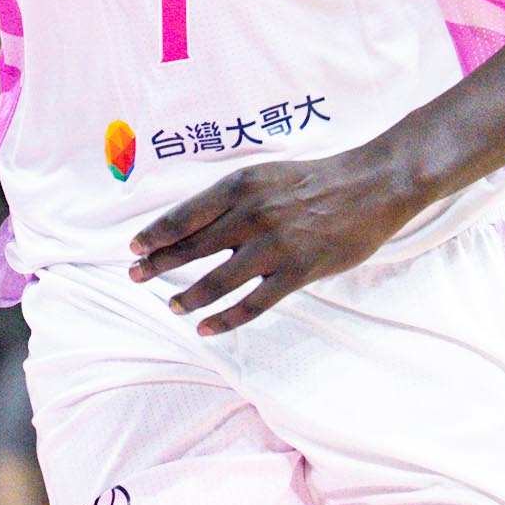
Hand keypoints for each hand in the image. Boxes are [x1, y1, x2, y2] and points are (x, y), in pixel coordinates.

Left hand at [132, 146, 424, 332]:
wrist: (370, 186)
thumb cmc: (315, 180)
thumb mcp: (265, 176)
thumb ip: (231, 200)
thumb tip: (194, 224)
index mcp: (240, 186)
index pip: (184, 216)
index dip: (155, 234)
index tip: (134, 248)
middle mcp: (251, 215)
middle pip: (192, 248)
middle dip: (158, 265)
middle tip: (135, 278)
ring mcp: (274, 246)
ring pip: (217, 281)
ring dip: (189, 297)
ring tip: (173, 307)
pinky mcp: (297, 271)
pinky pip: (253, 303)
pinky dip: (226, 319)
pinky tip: (208, 328)